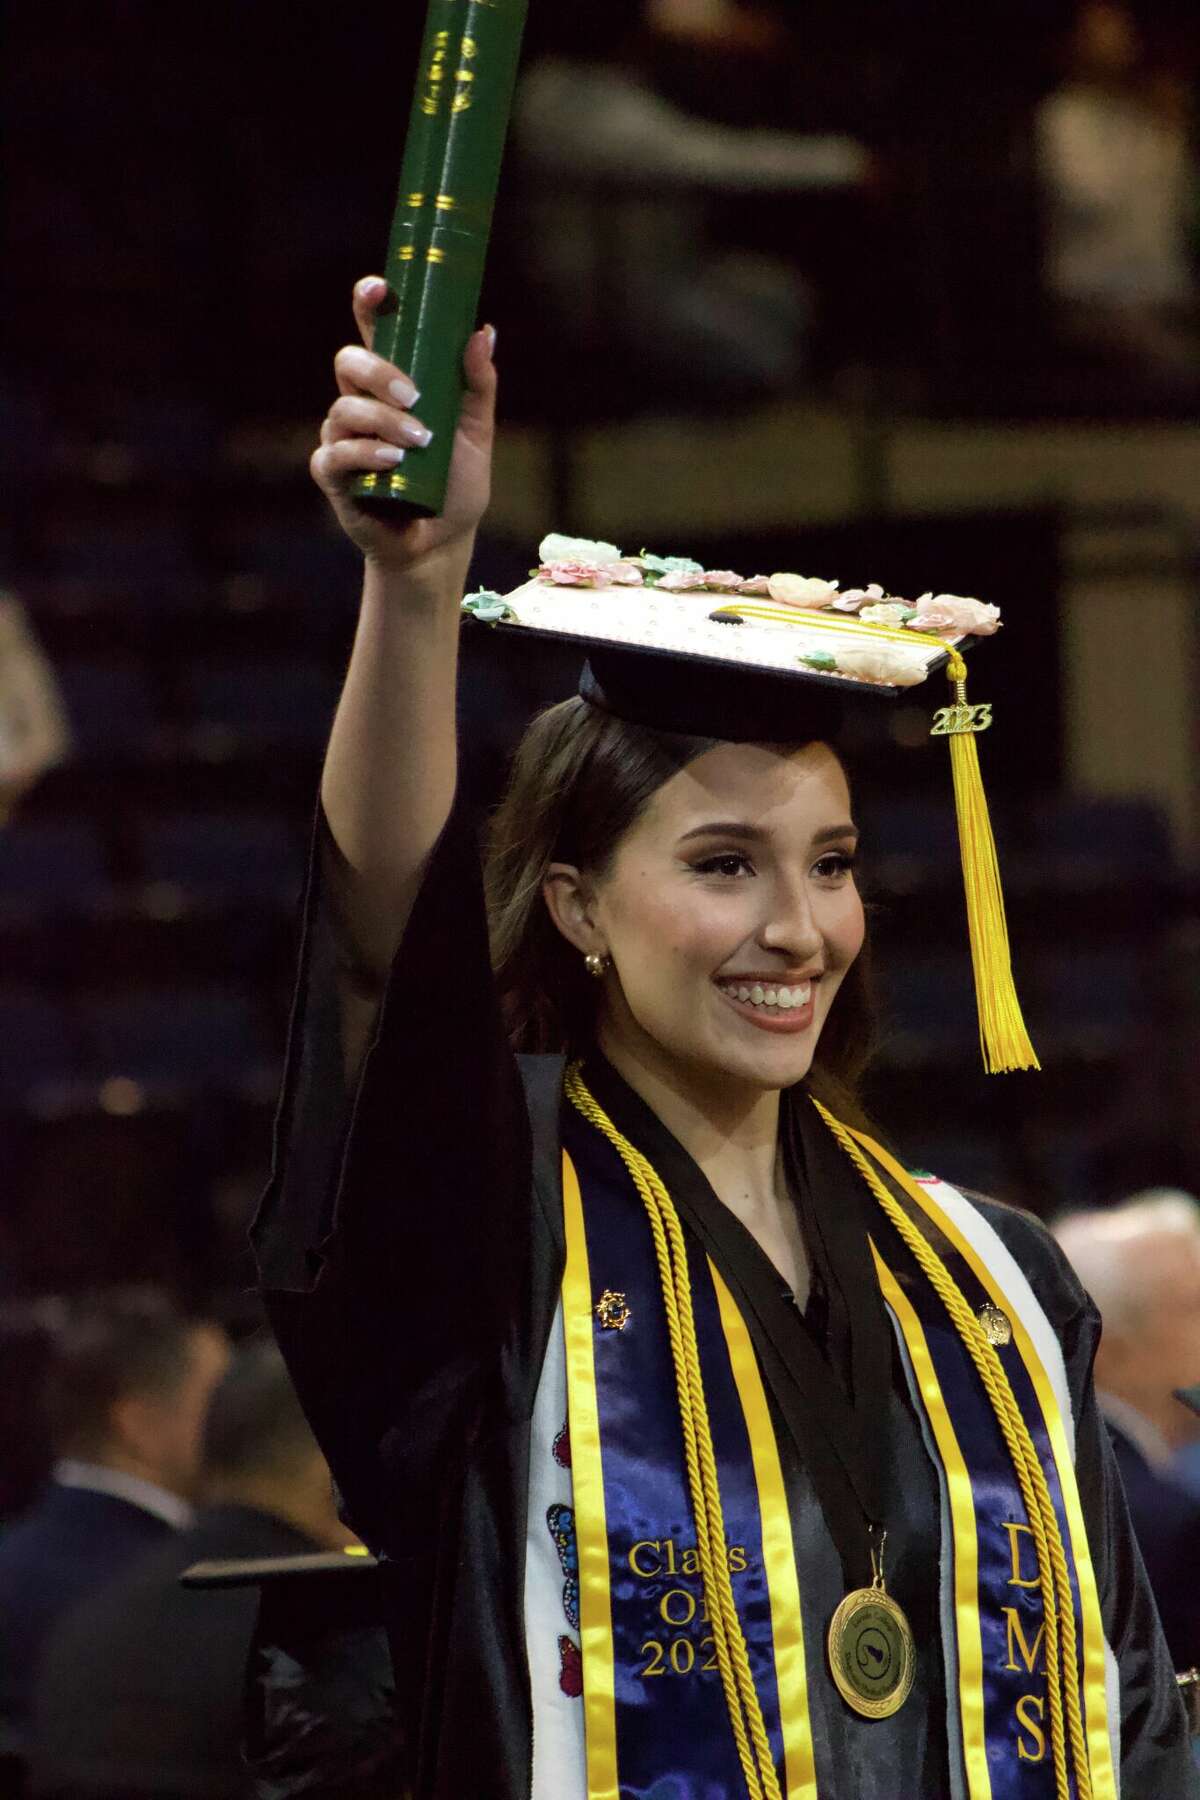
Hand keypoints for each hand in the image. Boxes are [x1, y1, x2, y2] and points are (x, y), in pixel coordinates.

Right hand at [310, 276, 497, 580]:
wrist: (441, 544)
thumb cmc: (454, 486)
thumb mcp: (476, 433)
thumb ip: (477, 385)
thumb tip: (483, 332)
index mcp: (391, 384)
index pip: (373, 332)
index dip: (369, 304)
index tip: (380, 289)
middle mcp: (361, 404)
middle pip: (348, 362)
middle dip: (378, 371)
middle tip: (414, 395)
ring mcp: (343, 438)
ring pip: (344, 408)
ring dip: (383, 420)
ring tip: (418, 442)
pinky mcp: (333, 475)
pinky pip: (336, 453)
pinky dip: (364, 453)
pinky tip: (391, 459)